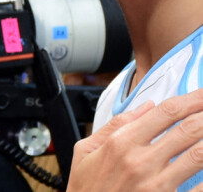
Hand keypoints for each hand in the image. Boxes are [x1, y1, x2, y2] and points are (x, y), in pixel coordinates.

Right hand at [67, 89, 202, 191]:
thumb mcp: (86, 150)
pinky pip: (199, 188)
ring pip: (198, 155)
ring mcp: (157, 186)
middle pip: (186, 130)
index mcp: (121, 142)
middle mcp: (142, 161)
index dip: (189, 100)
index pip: (164, 113)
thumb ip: (116, 125)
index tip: (202, 94)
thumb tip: (146, 107)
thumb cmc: (86, 188)